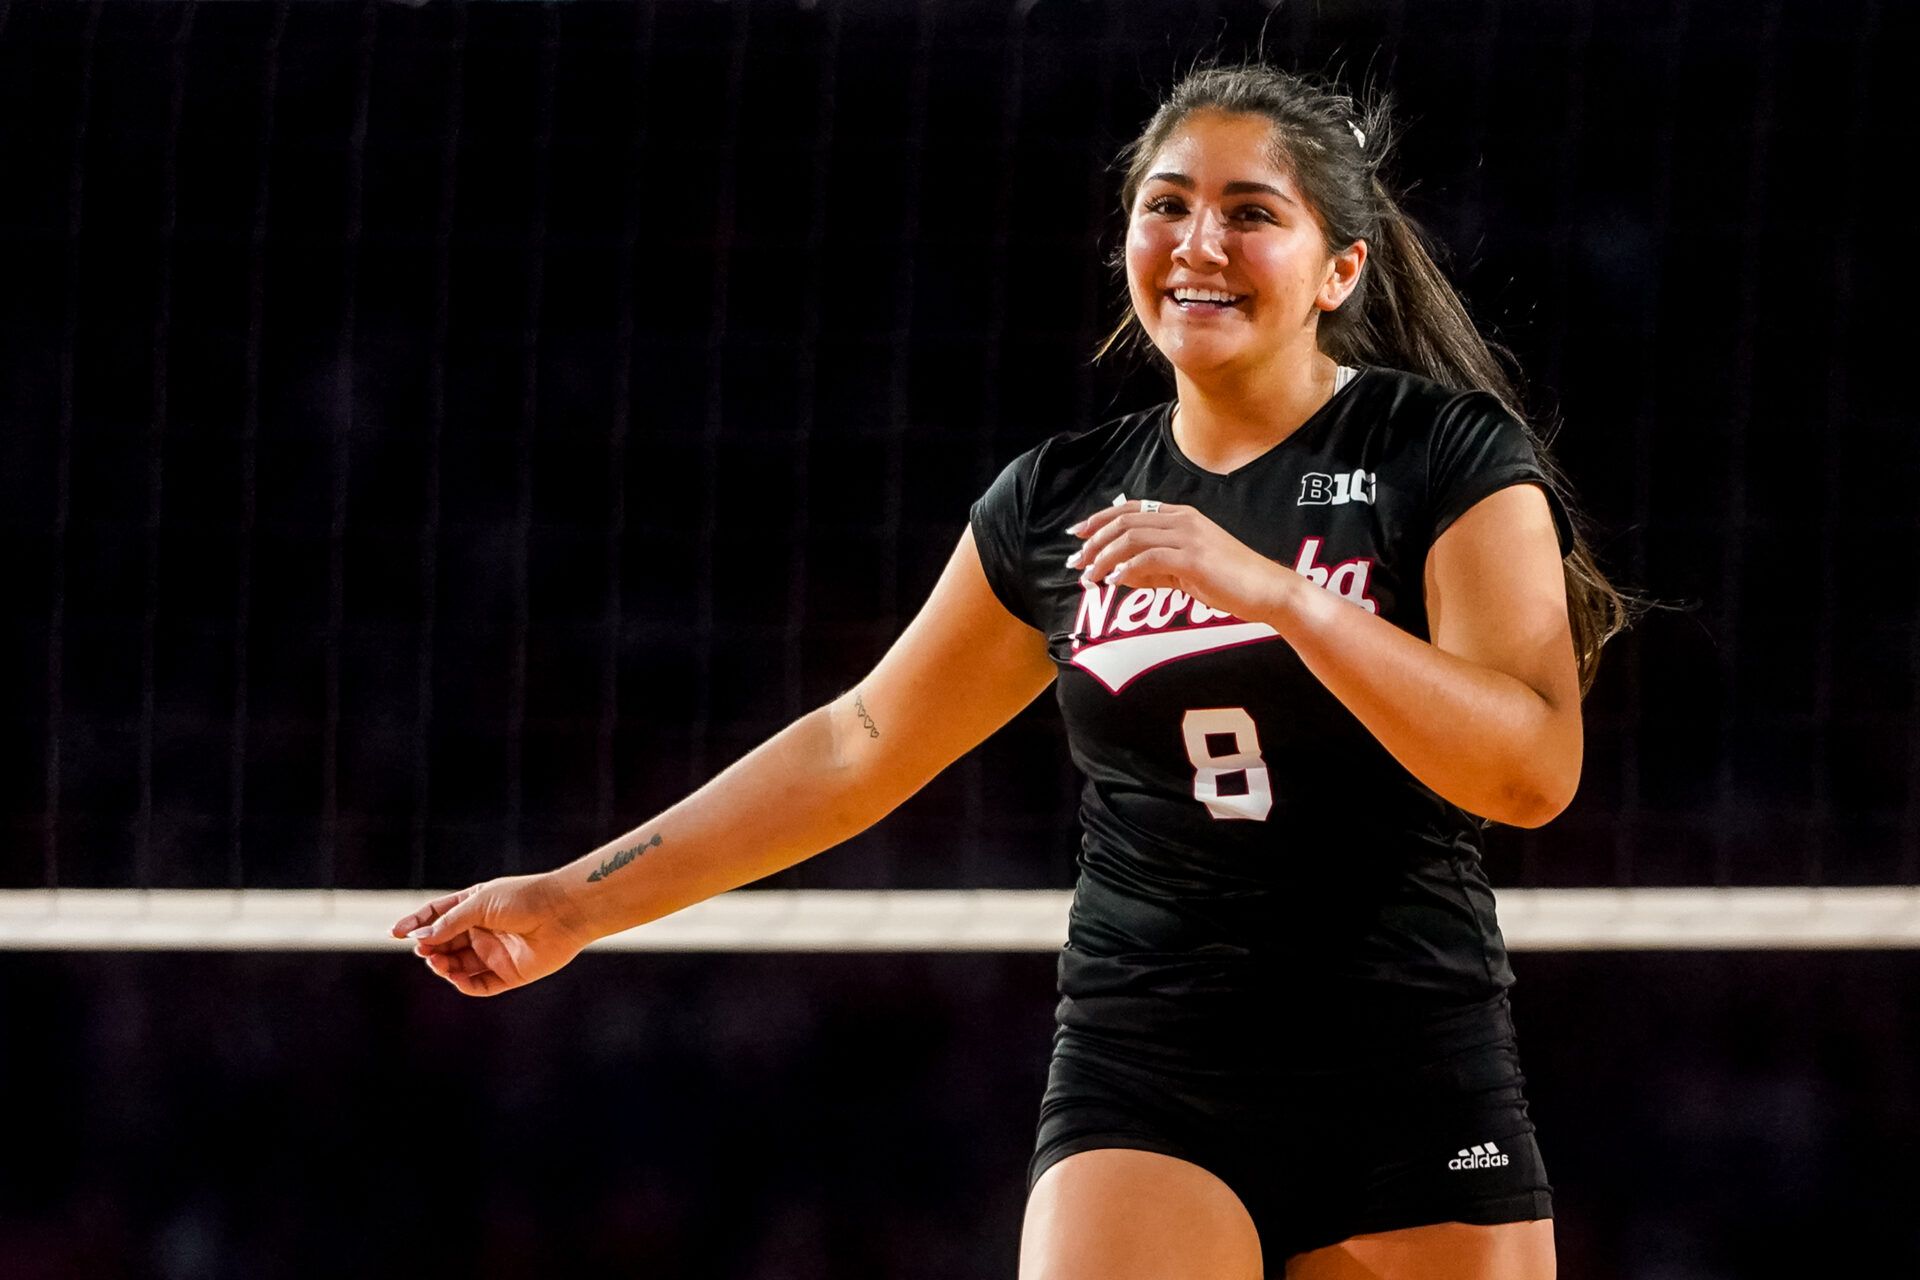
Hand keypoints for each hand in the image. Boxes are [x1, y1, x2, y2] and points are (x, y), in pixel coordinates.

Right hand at [390, 872, 594, 996]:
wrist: (564, 912)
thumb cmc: (523, 899)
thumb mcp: (479, 904)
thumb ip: (449, 923)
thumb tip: (419, 938)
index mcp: (474, 907)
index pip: (437, 917)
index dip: (415, 924)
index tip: (394, 932)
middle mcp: (482, 931)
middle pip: (444, 944)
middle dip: (429, 948)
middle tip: (423, 950)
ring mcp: (494, 953)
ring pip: (458, 966)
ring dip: (443, 966)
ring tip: (438, 962)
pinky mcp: (509, 974)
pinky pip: (480, 985)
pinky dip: (464, 985)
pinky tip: (456, 978)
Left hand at [1066, 498, 1289, 621]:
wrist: (1266, 590)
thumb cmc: (1229, 582)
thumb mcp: (1185, 571)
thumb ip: (1154, 568)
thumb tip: (1119, 572)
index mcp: (1181, 516)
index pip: (1131, 510)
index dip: (1100, 519)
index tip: (1078, 534)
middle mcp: (1182, 519)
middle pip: (1124, 521)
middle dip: (1094, 541)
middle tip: (1076, 561)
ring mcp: (1189, 536)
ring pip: (1131, 538)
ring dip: (1104, 557)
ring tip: (1089, 577)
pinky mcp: (1193, 558)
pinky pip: (1148, 558)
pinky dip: (1125, 569)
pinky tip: (1113, 581)